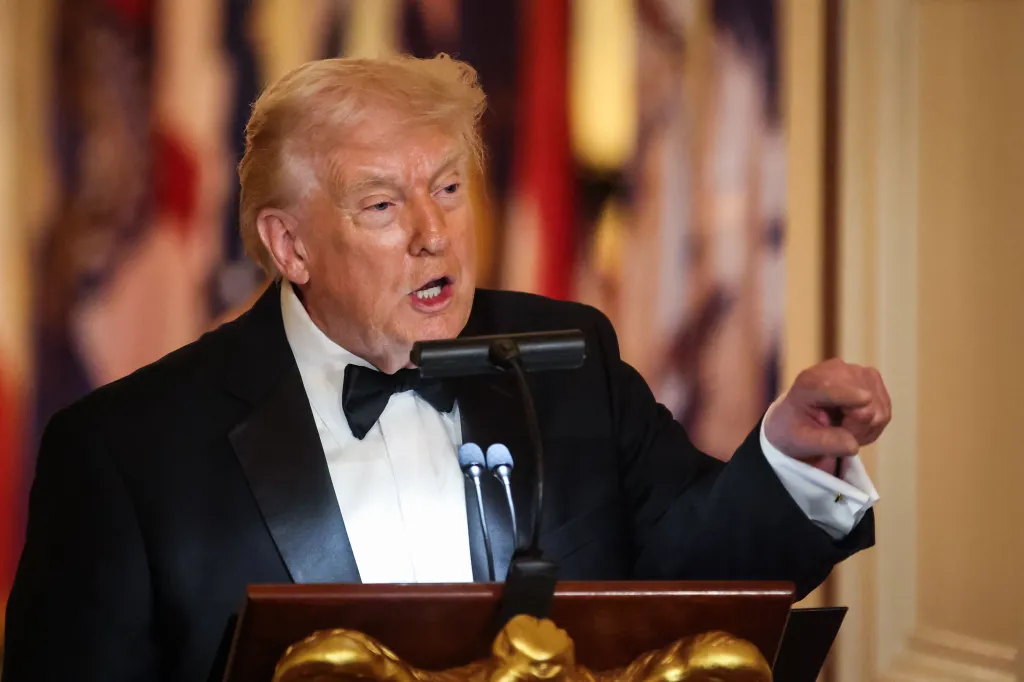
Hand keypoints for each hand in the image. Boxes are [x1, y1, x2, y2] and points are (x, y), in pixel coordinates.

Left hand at [765, 359, 891, 473]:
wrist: (801, 415)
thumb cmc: (796, 428)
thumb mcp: (802, 442)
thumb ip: (826, 443)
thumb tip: (853, 446)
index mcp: (809, 382)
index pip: (836, 389)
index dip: (854, 400)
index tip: (866, 413)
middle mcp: (836, 369)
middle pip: (865, 406)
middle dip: (856, 428)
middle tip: (838, 433)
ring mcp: (857, 371)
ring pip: (879, 411)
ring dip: (865, 428)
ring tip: (843, 428)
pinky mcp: (872, 377)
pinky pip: (885, 411)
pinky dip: (873, 424)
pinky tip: (854, 422)